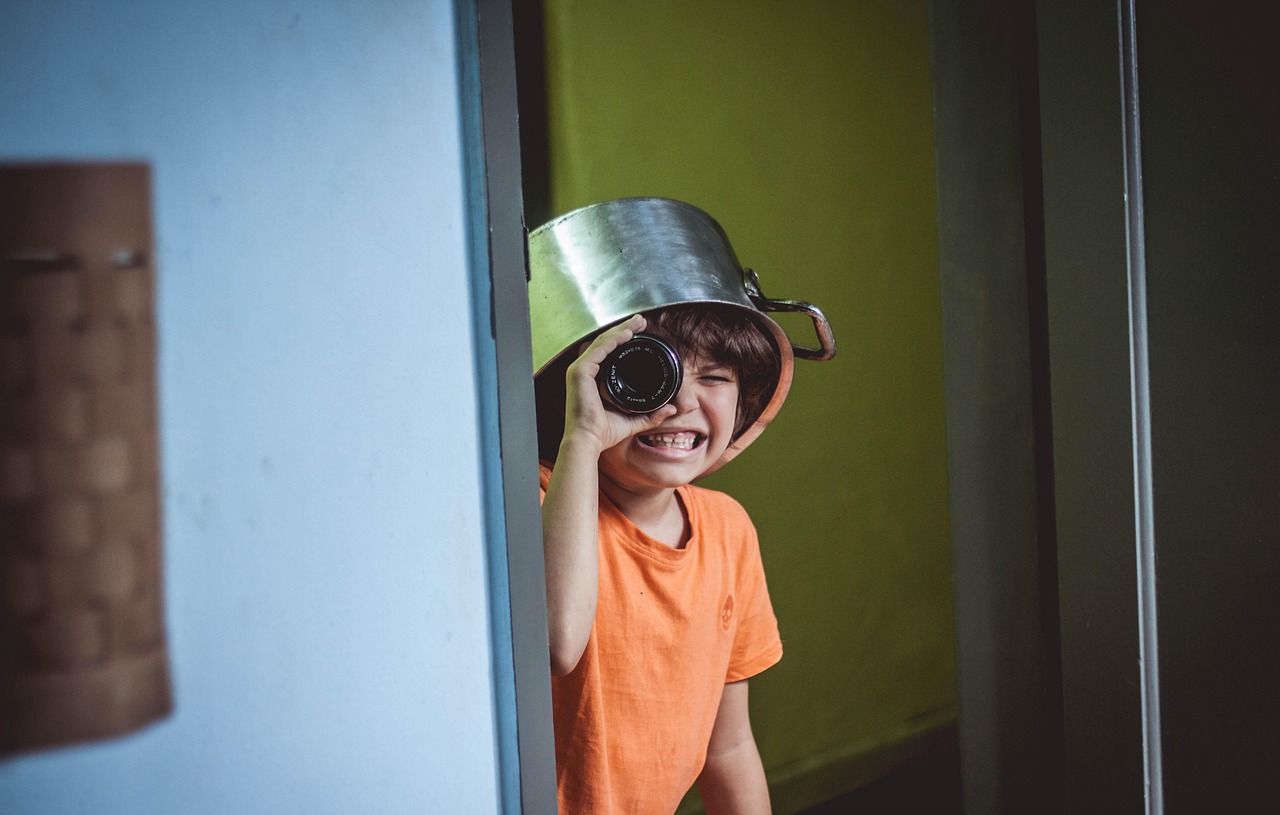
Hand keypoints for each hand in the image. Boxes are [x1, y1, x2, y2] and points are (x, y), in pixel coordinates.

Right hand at [561, 315, 678, 454]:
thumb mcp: (633, 421)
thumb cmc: (603, 433)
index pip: (608, 353)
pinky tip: (626, 334)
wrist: (588, 440)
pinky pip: (597, 350)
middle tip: (641, 320)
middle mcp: (583, 372)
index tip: (639, 333)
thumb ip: (651, 415)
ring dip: (620, 330)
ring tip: (637, 322)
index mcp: (592, 380)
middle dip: (624, 329)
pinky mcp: (578, 372)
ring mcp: (579, 370)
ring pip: (601, 342)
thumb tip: (671, 409)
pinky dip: (612, 340)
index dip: (623, 340)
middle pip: (605, 343)